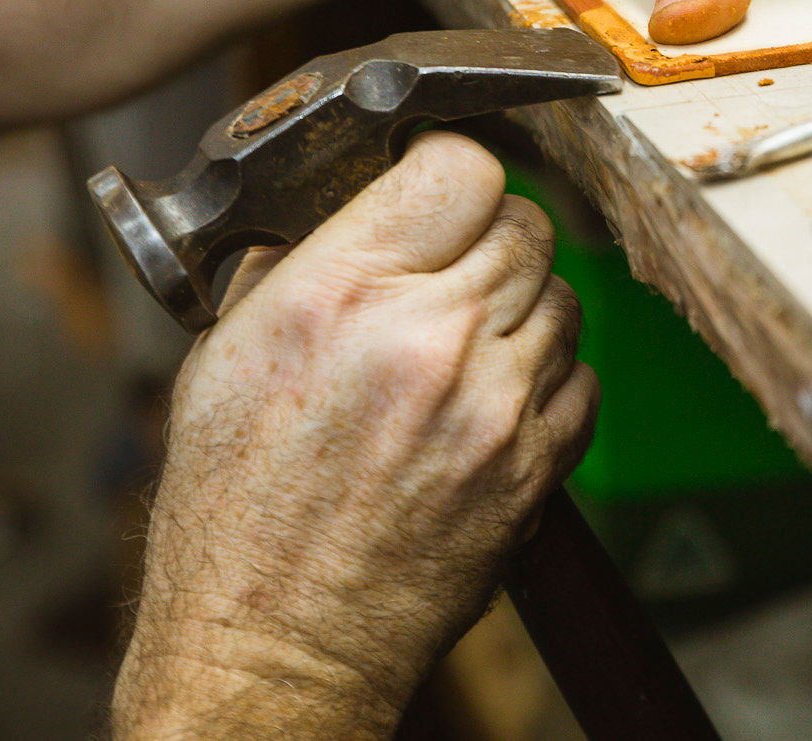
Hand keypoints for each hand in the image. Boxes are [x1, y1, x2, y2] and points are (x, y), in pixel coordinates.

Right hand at [112, 132, 597, 740]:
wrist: (274, 644)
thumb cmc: (236, 511)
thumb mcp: (226, 354)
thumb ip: (298, 260)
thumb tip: (356, 201)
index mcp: (340, 293)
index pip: (460, 167)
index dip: (447, 171)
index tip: (432, 193)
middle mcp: (430, 338)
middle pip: (523, 221)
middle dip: (486, 236)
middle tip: (446, 271)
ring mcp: (494, 405)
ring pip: (563, 294)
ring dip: (524, 304)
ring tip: (466, 341)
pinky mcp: (534, 466)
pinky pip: (584, 378)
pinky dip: (550, 377)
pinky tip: (494, 398)